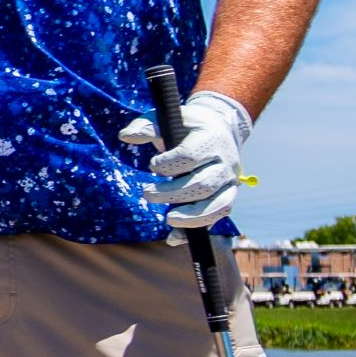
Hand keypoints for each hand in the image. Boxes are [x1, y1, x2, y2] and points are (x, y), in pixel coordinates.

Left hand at [115, 88, 252, 231]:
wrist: (221, 129)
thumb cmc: (188, 126)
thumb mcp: (169, 118)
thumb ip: (146, 126)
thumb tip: (125, 136)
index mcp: (210, 140)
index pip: (190, 156)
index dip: (168, 164)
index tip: (152, 165)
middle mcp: (225, 163)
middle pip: (202, 185)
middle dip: (172, 194)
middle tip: (147, 193)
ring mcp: (229, 182)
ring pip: (217, 206)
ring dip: (191, 217)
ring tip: (168, 219)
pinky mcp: (228, 197)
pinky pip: (217, 218)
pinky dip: (195, 230)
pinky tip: (174, 238)